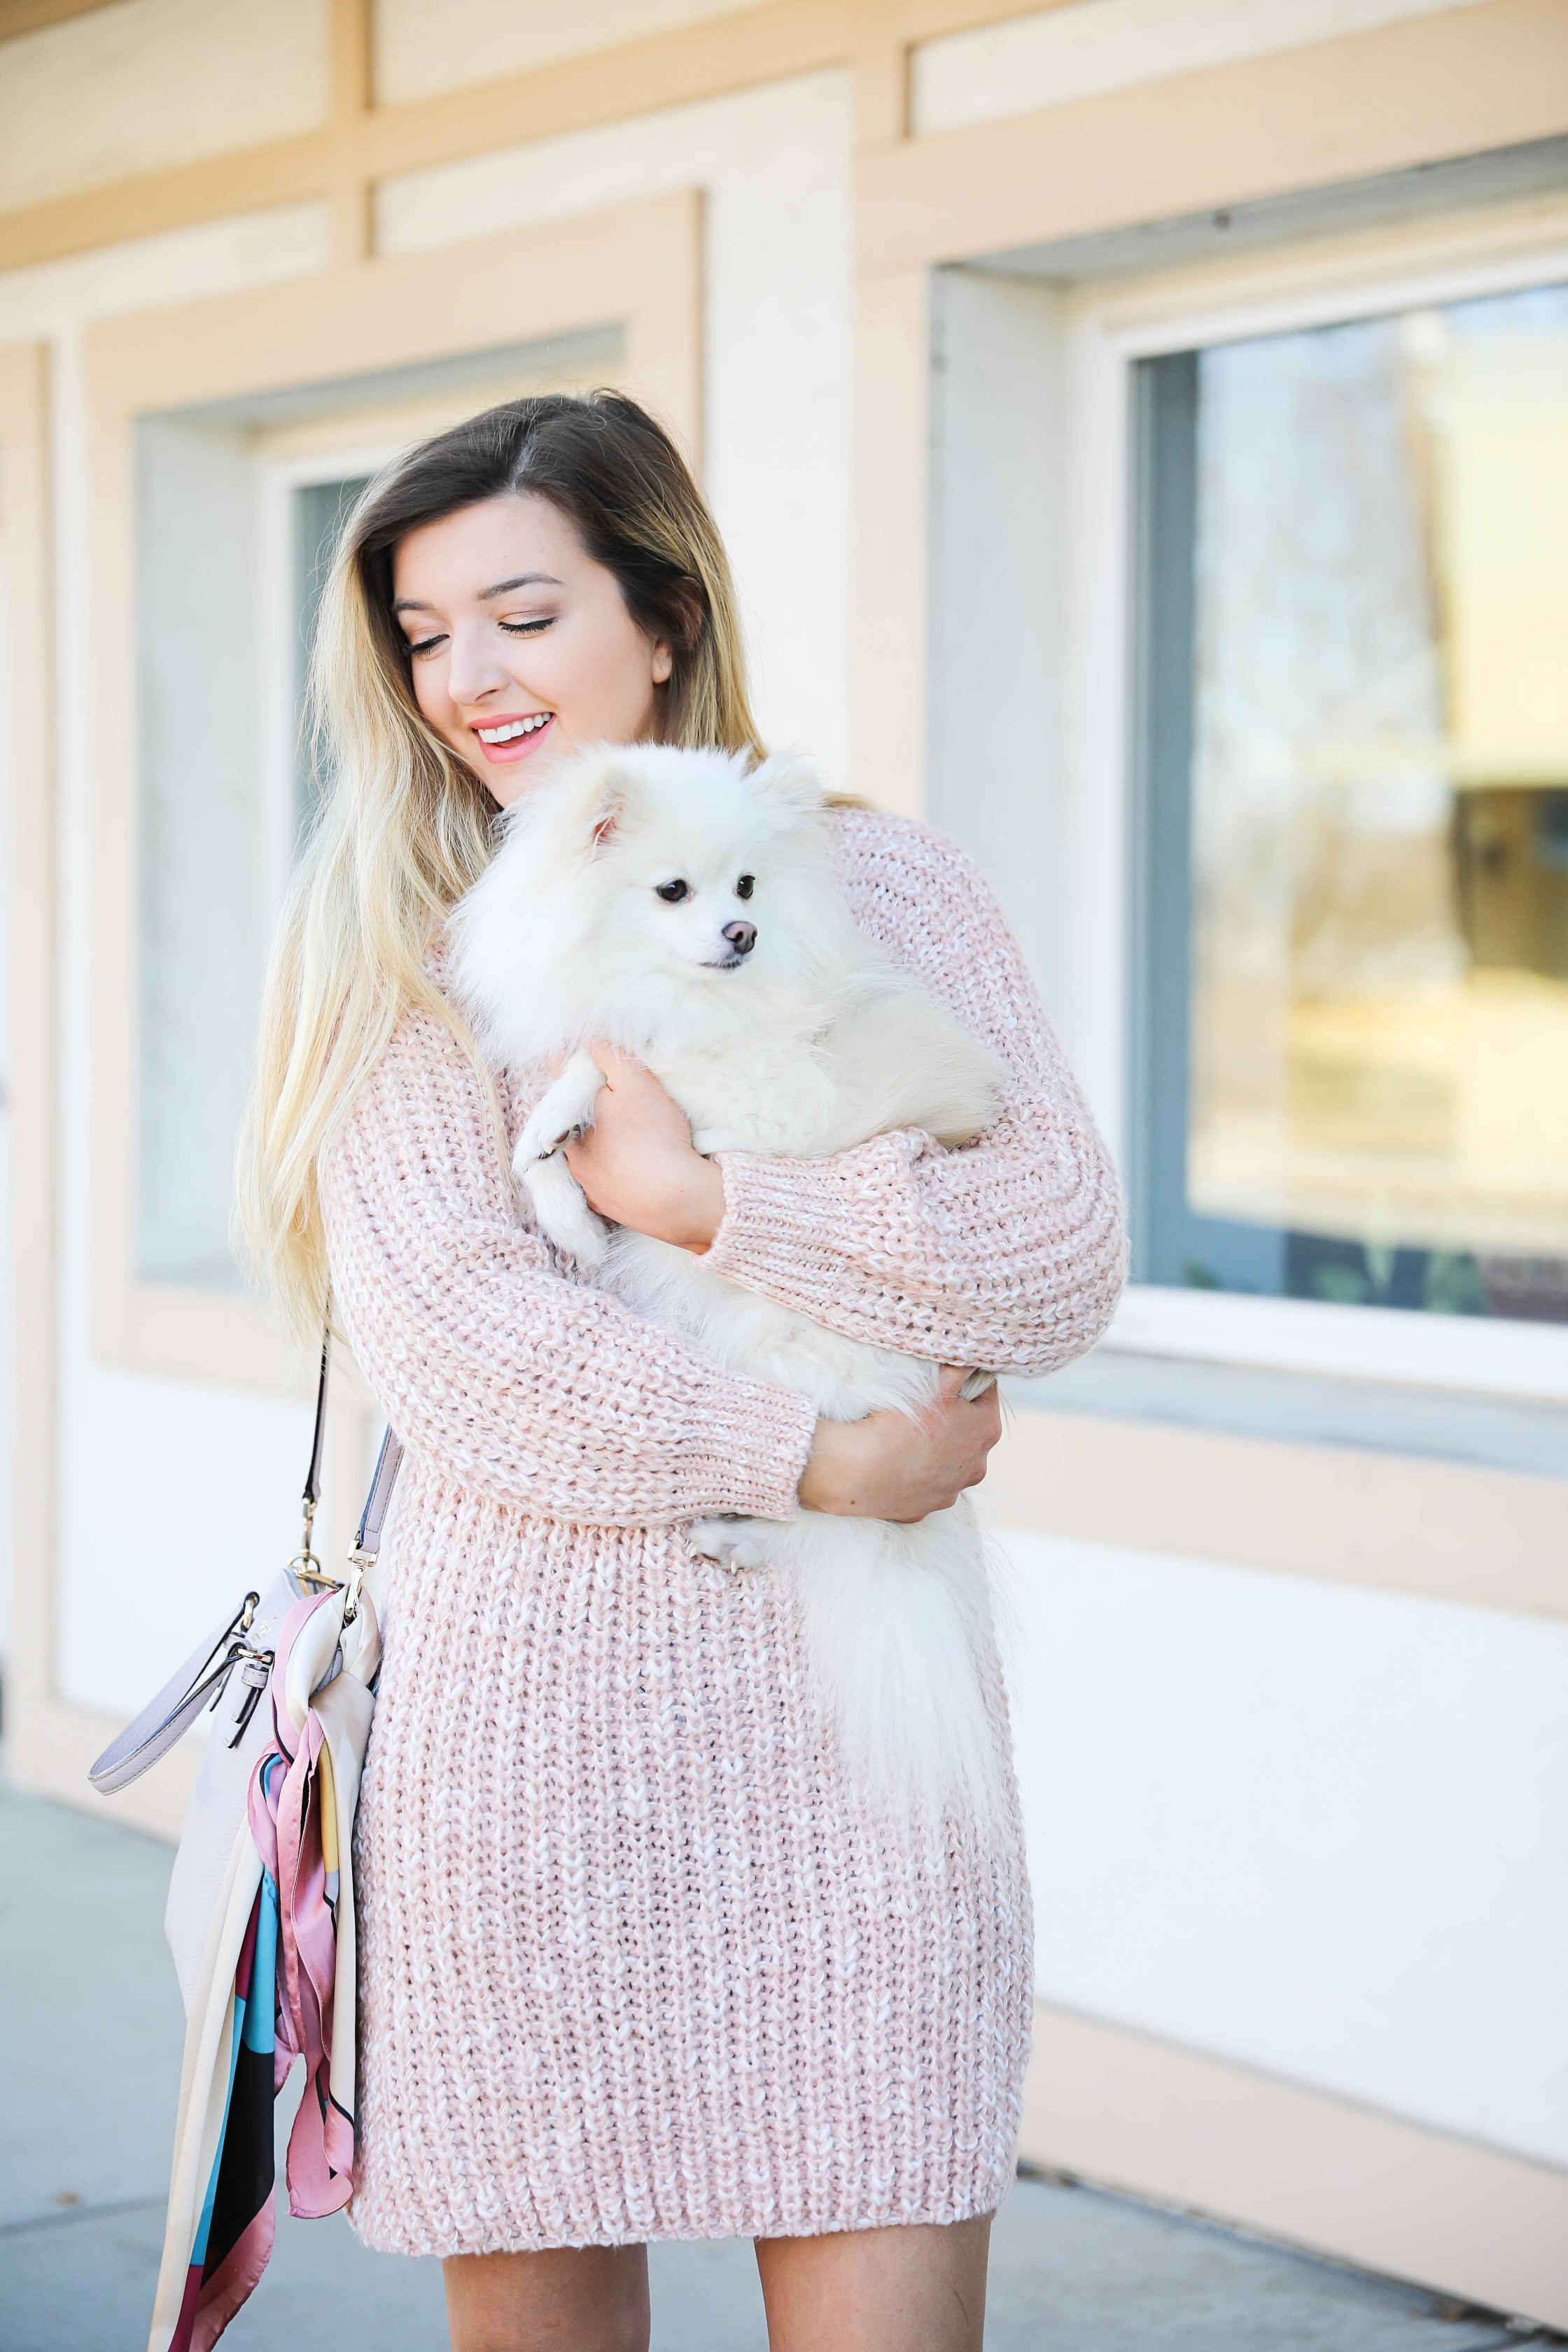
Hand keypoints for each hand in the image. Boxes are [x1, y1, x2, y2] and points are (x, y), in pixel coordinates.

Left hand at [560, 1044, 724, 1251]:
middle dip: (585, 1106)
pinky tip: (626, 1167)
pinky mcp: (600, 1203)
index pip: (562, 1079)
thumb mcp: (635, 1081)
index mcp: (571, 1116)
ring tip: (623, 1135)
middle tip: (611, 1099)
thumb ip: (608, 1054)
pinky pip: (599, 1180)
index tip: (588, 1057)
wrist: (675, 1198)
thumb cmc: (655, 1135)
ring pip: (581, 1151)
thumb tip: (585, 1037)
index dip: (575, 1064)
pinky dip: (608, 1171)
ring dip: (595, 1141)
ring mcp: (583, 1180)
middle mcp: (569, 1150)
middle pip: (570, 1118)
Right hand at [797, 1367, 1000, 1520]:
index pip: (987, 1393)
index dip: (968, 1381)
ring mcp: (952, 1491)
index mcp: (986, 1431)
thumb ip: (961, 1367)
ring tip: (908, 1436)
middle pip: (970, 1431)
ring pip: (950, 1463)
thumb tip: (975, 1354)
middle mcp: (977, 1466)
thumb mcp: (937, 1387)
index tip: (948, 1376)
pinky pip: (925, 1486)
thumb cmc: (900, 1424)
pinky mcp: (925, 1509)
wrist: (860, 1471)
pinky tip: (896, 1464)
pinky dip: (915, 1475)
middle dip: (954, 1418)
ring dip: (937, 1450)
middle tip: (925, 1405)